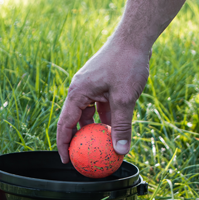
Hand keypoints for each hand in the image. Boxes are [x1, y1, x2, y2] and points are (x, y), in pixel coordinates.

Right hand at [56, 39, 150, 163]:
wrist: (134, 38)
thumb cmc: (127, 63)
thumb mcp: (125, 98)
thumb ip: (122, 126)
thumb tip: (121, 151)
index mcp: (78, 92)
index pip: (65, 124)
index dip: (63, 144)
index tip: (66, 161)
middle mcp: (81, 89)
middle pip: (74, 120)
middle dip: (78, 140)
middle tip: (82, 158)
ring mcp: (91, 86)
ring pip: (89, 114)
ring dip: (95, 129)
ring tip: (100, 147)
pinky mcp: (102, 84)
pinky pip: (100, 106)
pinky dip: (106, 118)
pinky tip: (115, 130)